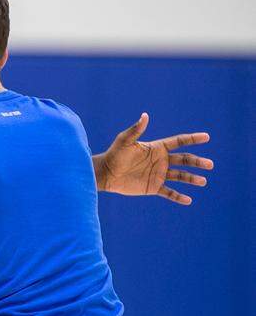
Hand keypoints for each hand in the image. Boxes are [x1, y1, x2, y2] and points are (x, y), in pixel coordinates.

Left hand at [95, 113, 211, 204]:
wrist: (106, 174)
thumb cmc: (115, 155)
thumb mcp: (125, 141)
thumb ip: (136, 130)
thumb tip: (145, 115)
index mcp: (157, 148)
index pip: (179, 142)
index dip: (193, 139)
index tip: (207, 137)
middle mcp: (161, 161)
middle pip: (184, 160)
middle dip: (197, 162)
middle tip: (210, 165)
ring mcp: (158, 174)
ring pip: (180, 176)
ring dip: (192, 178)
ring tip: (203, 181)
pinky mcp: (153, 187)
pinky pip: (169, 192)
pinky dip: (178, 196)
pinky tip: (188, 200)